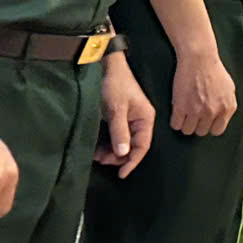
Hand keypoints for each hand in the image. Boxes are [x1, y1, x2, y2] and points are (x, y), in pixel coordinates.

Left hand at [95, 52, 153, 174]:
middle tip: (100, 160)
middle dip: (118, 157)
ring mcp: (131, 120)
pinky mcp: (120, 118)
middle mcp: (141, 121)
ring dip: (111, 151)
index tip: (120, 174)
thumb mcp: (116, 110)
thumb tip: (123, 153)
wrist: (107, 67)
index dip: (132, 161)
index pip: (143, 146)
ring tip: (96, 154)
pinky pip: (117, 136)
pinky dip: (108, 144)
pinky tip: (97, 147)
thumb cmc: (114, 86)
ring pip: (124, 143)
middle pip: (133, 146)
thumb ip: (120, 132)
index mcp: (146, 119)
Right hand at [170, 44, 239, 136]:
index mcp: (227, 108)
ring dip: (185, 124)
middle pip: (201, 132)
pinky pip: (175, 125)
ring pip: (188, 131)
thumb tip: (221, 118)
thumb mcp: (229, 89)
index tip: (204, 121)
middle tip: (192, 115)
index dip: (209, 126)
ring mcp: (197, 111)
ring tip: (184, 114)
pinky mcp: (181, 108)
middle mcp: (214, 112)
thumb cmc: (214, 71)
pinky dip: (175, 121)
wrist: (199, 59)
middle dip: (196, 124)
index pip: (218, 130)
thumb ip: (226, 106)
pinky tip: (177, 113)